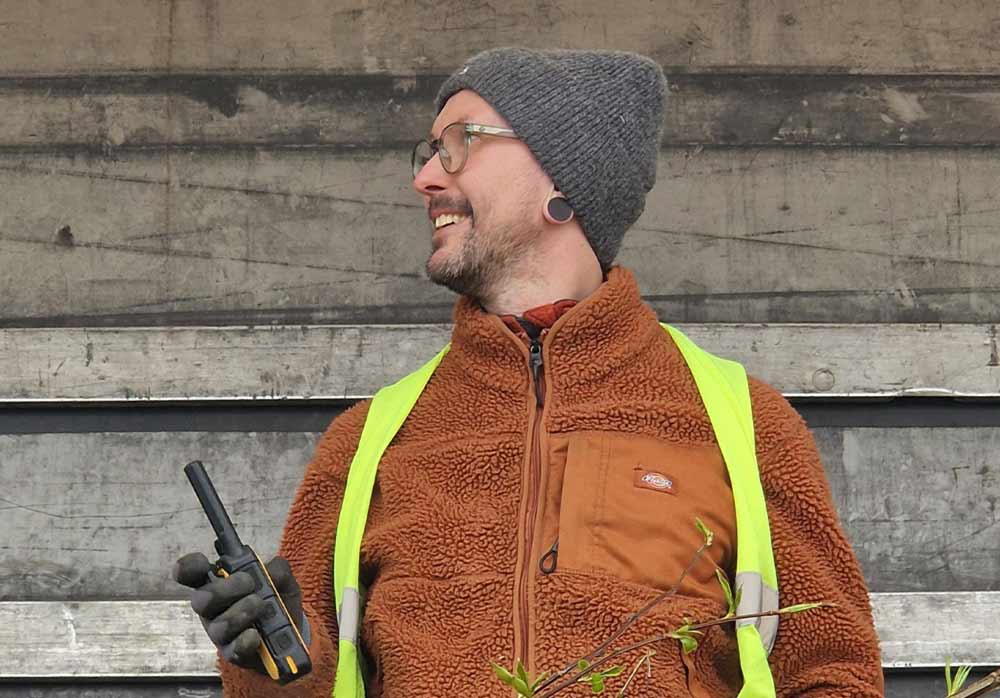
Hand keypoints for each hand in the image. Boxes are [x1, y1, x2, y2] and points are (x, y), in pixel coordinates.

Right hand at [172, 552, 304, 673]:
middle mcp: (213, 607)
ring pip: (217, 626)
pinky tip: (254, 635)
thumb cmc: (277, 598)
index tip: (202, 563)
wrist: (290, 633)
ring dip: (239, 614)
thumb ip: (276, 569)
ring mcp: (221, 632)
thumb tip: (270, 572)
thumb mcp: (281, 578)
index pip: (193, 573)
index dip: (189, 567)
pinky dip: (244, 641)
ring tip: (260, 606)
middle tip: (249, 583)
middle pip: (201, 599)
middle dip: (225, 589)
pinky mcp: (233, 652)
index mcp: (218, 582)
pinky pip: (232, 650)